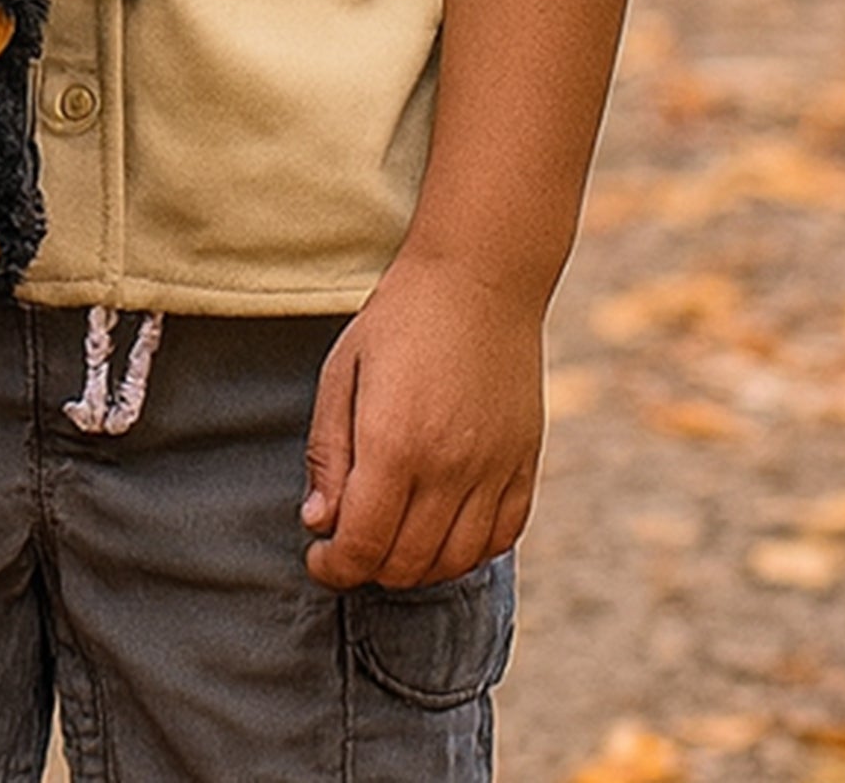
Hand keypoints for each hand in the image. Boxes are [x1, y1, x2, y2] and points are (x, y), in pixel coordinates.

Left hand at [299, 252, 545, 591]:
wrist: (479, 277)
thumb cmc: (401, 319)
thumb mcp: (343, 373)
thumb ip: (328, 454)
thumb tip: (319, 523)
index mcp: (394, 443)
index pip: (362, 544)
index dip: (334, 567)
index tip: (320, 557)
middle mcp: (448, 466)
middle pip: (406, 563)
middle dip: (368, 568)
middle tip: (350, 544)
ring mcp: (493, 469)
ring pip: (454, 562)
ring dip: (416, 568)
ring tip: (393, 540)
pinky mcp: (524, 463)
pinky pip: (501, 538)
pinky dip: (468, 551)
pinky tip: (442, 529)